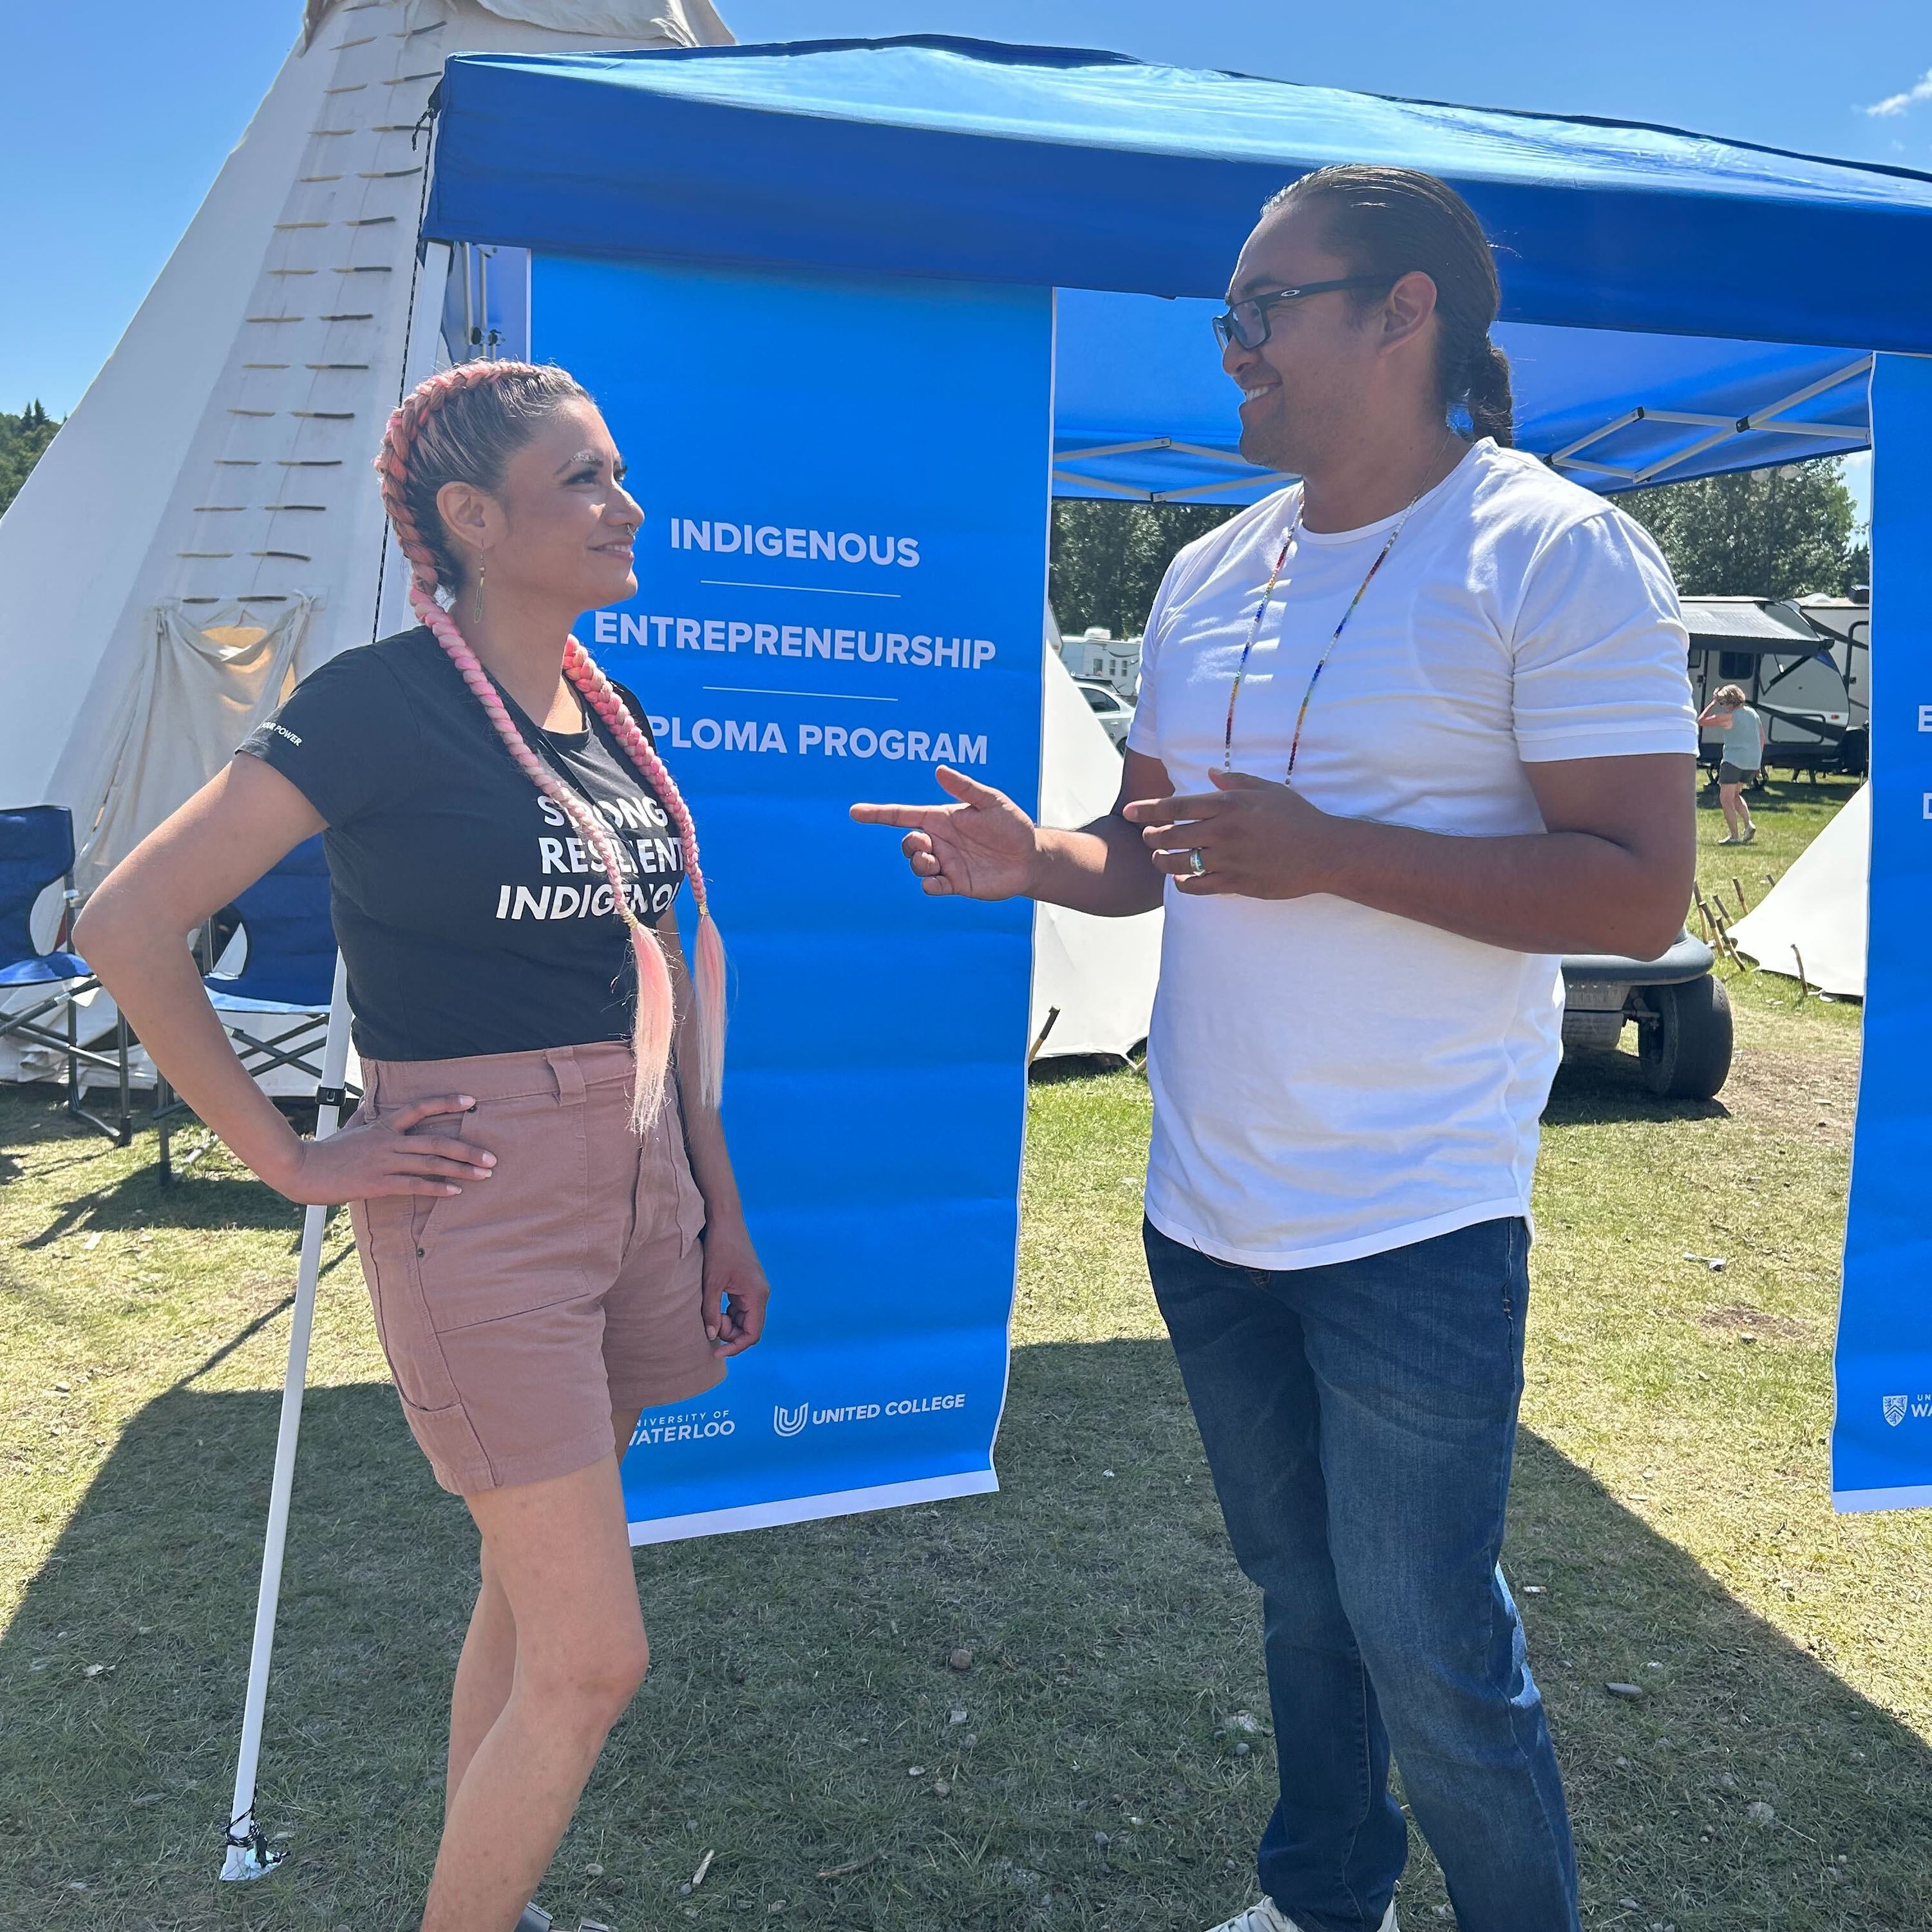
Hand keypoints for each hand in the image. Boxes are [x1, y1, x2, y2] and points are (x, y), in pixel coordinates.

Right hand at [269, 1095, 495, 1205]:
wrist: (303, 1169)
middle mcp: (389, 1141)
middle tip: (492, 1157)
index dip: (446, 1102)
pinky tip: (455, 1191)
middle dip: (468, 1150)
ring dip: (461, 1170)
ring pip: (431, 1163)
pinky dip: (437, 1188)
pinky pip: (414, 1185)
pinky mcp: (379, 1182)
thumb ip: (365, 1116)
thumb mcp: (350, 1128)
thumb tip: (370, 1102)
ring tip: (485, 1174)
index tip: (471, 1101)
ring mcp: (385, 1161)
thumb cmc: (328, 1150)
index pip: (420, 1107)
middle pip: (436, 1141)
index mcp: (383, 1125)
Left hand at [700, 1218, 769, 1357]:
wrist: (725, 1220)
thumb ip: (711, 1311)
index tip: (716, 1352)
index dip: (735, 1346)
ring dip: (728, 1322)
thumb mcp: (711, 1282)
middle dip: (730, 1333)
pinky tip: (713, 1304)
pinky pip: (741, 1307)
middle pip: (749, 1328)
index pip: (752, 1333)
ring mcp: (755, 1288)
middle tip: (708, 1325)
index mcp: (757, 1294)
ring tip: (709, 1312)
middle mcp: (761, 1293)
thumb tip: (712, 1336)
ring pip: (744, 1318)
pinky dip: (728, 1312)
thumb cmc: (719, 1248)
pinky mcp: (748, 1283)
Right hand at [849, 766, 1040, 899]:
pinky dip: (929, 885)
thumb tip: (938, 770)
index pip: (903, 815)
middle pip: (907, 843)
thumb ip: (965, 787)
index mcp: (941, 819)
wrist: (1030, 857)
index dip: (878, 813)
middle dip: (909, 844)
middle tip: (925, 844)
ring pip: (917, 865)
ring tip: (935, 861)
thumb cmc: (1011, 825)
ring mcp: (946, 863)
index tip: (855, 811)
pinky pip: (933, 886)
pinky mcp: (956, 883)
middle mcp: (940, 841)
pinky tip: (935, 882)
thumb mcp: (992, 801)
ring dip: (918, 863)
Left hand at [1122, 769, 1344, 898]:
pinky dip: (1183, 884)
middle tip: (1149, 837)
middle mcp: (1224, 832)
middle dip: (1152, 837)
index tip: (1129, 813)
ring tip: (1159, 859)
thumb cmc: (1298, 817)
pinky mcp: (1237, 883)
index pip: (1176, 806)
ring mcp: (1229, 859)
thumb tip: (1209, 773)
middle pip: (1170, 836)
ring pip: (1179, 864)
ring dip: (1162, 862)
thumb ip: (1235, 780)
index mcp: (1230, 805)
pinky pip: (1198, 887)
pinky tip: (1181, 879)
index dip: (1147, 810)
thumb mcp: (1269, 789)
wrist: (1324, 853)